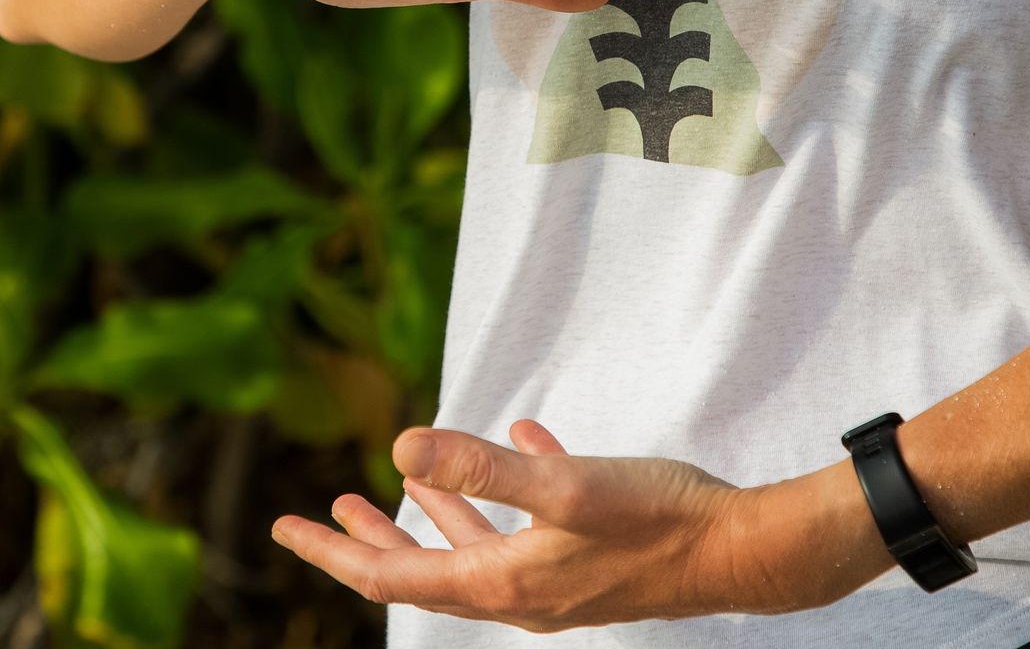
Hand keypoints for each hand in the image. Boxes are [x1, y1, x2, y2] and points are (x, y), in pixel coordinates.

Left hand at [268, 419, 887, 630]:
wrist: (744, 550)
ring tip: (399, 485)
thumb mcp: (565, 485)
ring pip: (476, 548)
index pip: (392, 579)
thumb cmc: (658, 518)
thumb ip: (486, 466)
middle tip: (324, 510)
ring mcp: (557, 579)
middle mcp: (522, 591)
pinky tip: (518, 438)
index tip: (284, 525)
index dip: (334, 551)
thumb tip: (401, 446)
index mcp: (504, 582)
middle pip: (423, 571)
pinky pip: (531, 524)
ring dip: (434, 514)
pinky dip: (508, 490)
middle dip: (370, 542)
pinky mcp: (589, 558)